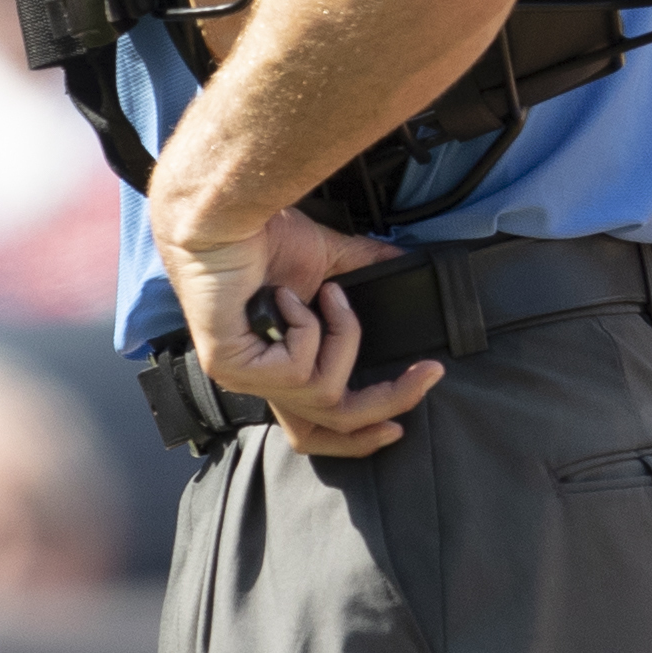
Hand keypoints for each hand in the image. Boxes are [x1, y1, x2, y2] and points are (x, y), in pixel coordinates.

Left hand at [156, 206, 439, 457]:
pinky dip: (307, 328)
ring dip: (342, 337)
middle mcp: (258, 379)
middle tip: (427, 373)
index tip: (399, 425)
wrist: (224, 215)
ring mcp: (242, 377)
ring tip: (327, 295)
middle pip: (332, 426)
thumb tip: (403, 261)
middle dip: (388, 402)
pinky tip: (284, 296)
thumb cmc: (261, 235)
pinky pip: (298, 371)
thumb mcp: (326, 261)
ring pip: (325, 393)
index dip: (359, 438)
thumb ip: (363, 269)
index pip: (314, 430)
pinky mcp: (232, 367)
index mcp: (276, 363)